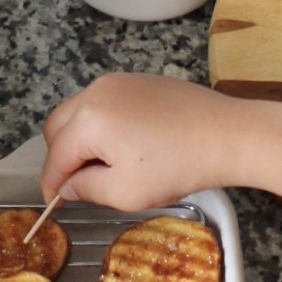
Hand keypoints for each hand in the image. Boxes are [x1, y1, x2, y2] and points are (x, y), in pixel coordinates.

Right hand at [40, 73, 234, 211]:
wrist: (229, 135)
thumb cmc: (179, 166)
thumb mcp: (127, 192)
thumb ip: (87, 189)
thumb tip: (68, 187)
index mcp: (89, 120)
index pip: (55, 156)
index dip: (51, 183)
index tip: (55, 202)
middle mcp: (96, 92)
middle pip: (58, 126)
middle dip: (61, 157)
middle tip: (78, 184)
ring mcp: (118, 81)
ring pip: (79, 111)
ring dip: (80, 139)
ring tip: (104, 166)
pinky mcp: (138, 80)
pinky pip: (104, 102)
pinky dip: (102, 124)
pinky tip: (126, 145)